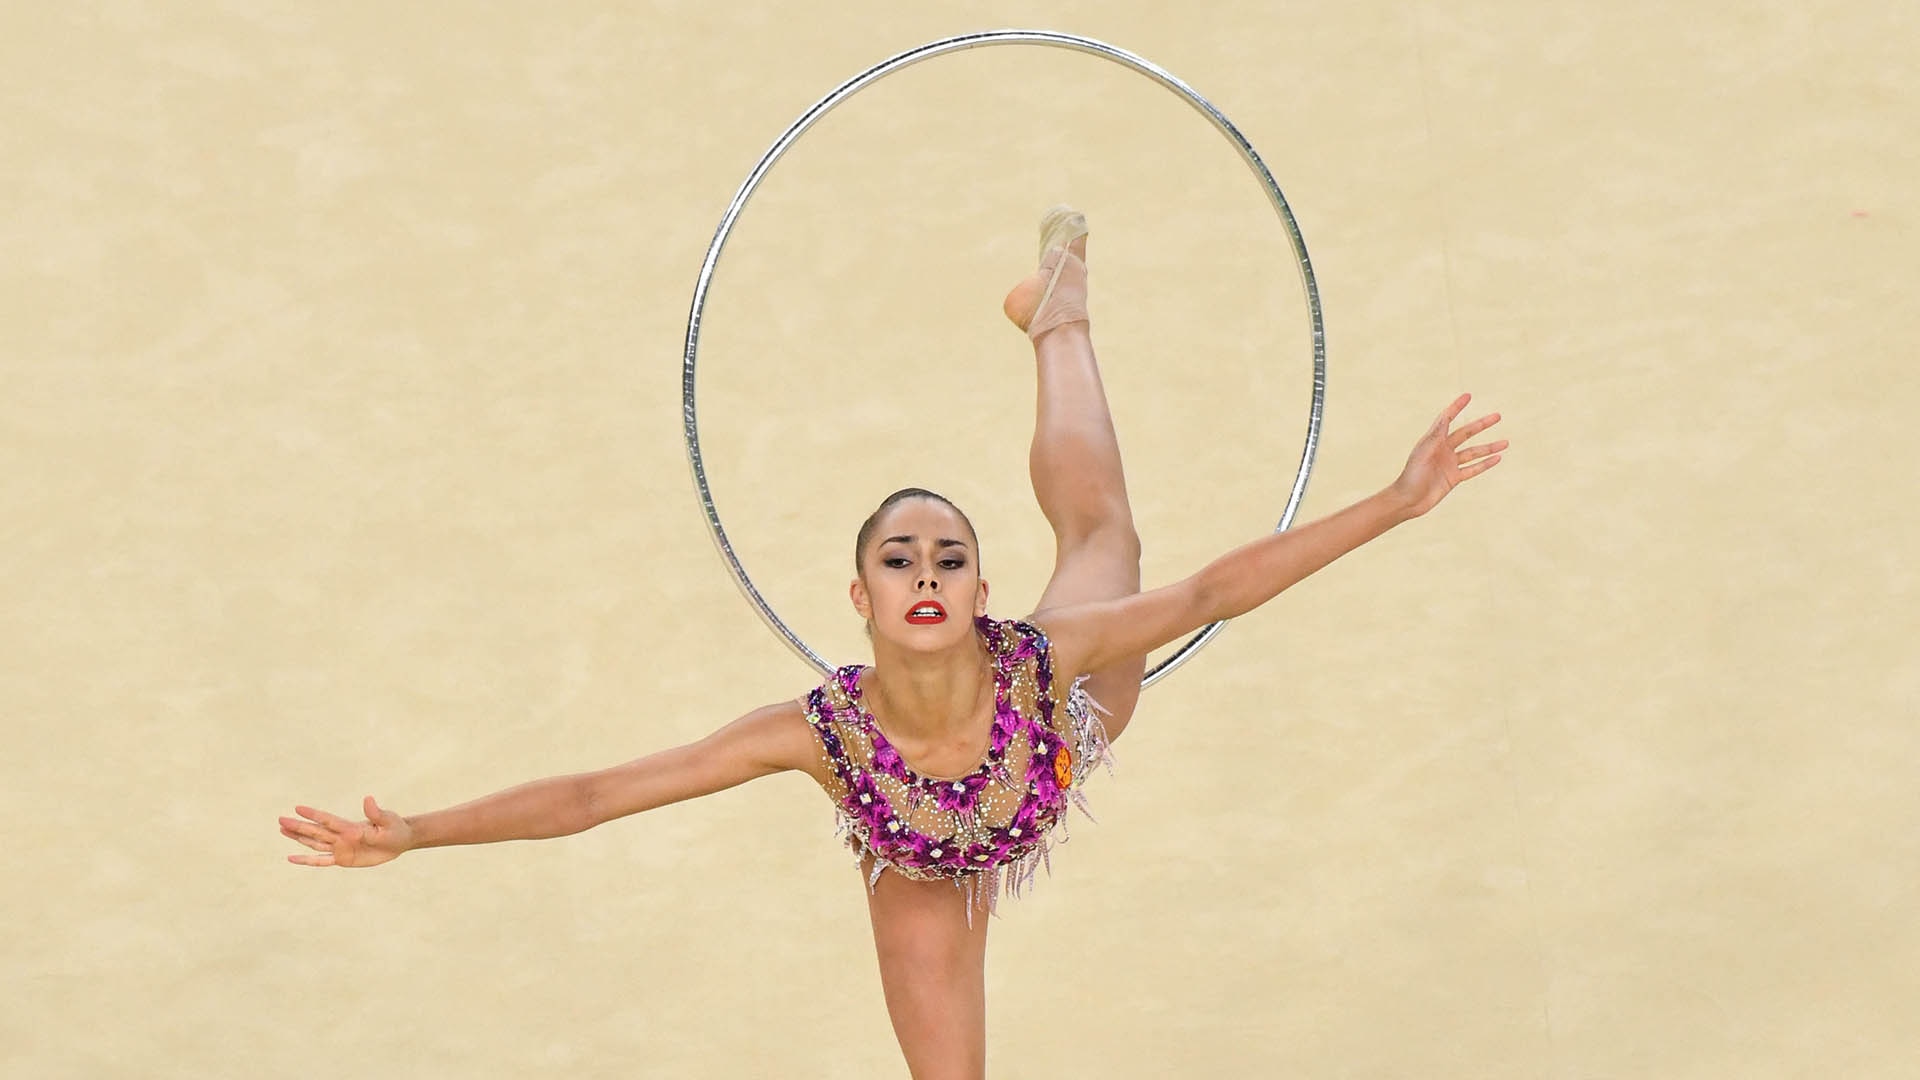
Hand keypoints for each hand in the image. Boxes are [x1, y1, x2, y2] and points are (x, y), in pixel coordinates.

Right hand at [279, 796, 413, 867]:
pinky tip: (292, 858)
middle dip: (298, 826)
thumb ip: (376, 813)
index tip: (297, 808)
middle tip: (280, 819)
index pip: (328, 820)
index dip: (313, 815)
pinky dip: (307, 860)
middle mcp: (341, 836)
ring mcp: (340, 847)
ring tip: (282, 830)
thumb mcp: (388, 821)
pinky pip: (321, 861)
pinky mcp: (342, 859)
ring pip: (314, 843)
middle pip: (316, 831)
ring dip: (299, 837)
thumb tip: (368, 799)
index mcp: (350, 827)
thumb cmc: (394, 828)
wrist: (399, 841)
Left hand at [1390, 393, 1505, 517]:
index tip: (1468, 396)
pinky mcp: (1454, 478)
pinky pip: (1473, 469)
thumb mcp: (1424, 452)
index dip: (1456, 407)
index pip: (1447, 419)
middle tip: (1498, 416)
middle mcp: (1443, 450)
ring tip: (1506, 442)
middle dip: (1482, 424)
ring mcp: (1449, 464)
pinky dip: (1485, 464)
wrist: (1408, 500)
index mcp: (1433, 440)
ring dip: (1490, 447)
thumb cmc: (1412, 475)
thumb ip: (1436, 435)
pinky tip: (1498, 458)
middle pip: (1466, 433)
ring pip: (1474, 452)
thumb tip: (1445, 417)